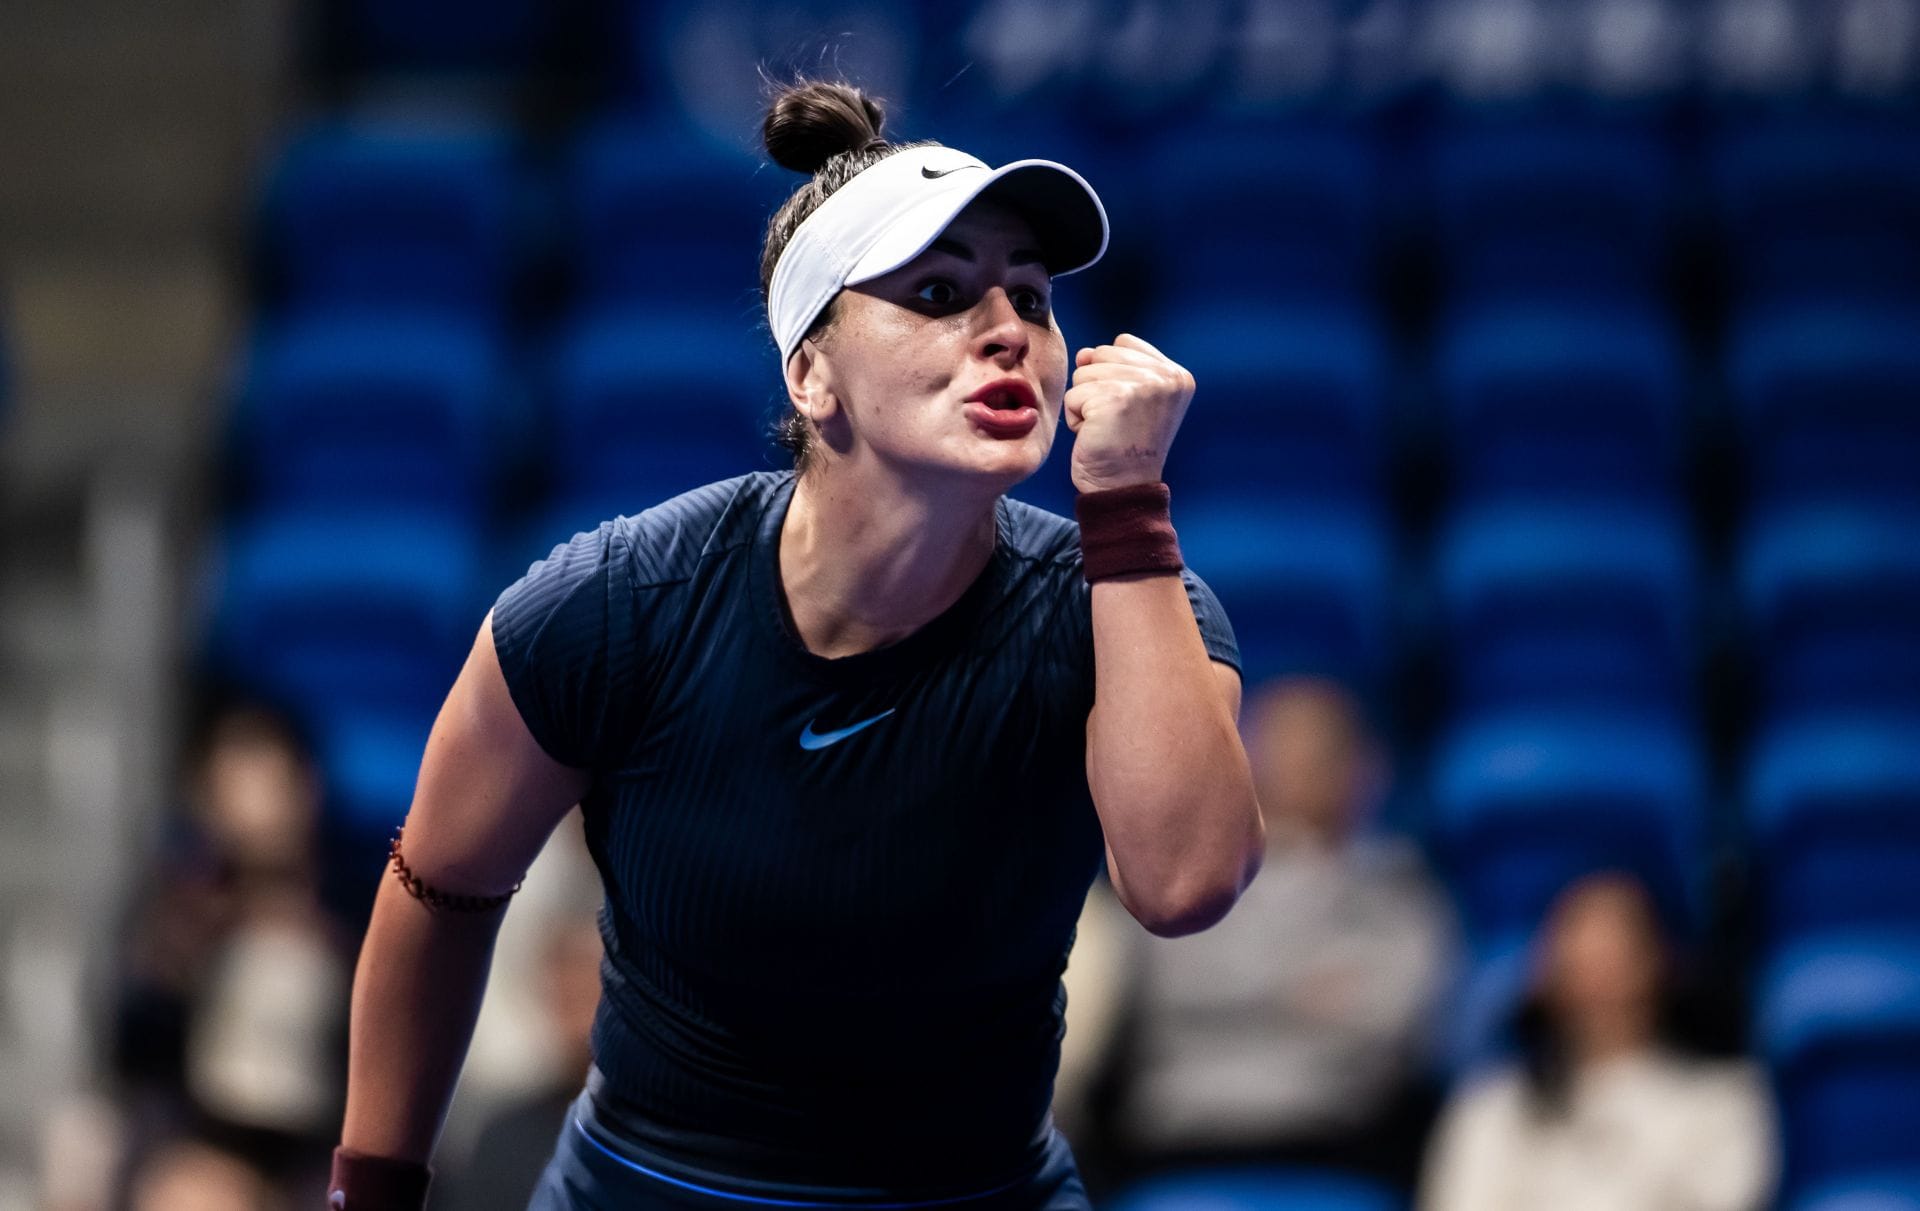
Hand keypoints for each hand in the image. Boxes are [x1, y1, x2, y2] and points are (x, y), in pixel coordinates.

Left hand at [1064, 333, 1195, 493]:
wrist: (1125, 489)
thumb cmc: (1125, 447)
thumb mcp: (1129, 399)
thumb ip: (1112, 367)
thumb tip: (1083, 354)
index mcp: (1177, 375)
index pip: (1123, 343)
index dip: (1112, 374)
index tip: (1127, 409)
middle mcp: (1166, 377)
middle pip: (1101, 354)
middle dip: (1096, 388)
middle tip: (1116, 422)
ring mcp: (1143, 386)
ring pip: (1084, 373)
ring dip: (1085, 403)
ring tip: (1106, 428)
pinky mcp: (1115, 398)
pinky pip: (1073, 395)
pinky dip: (1076, 419)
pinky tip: (1095, 436)